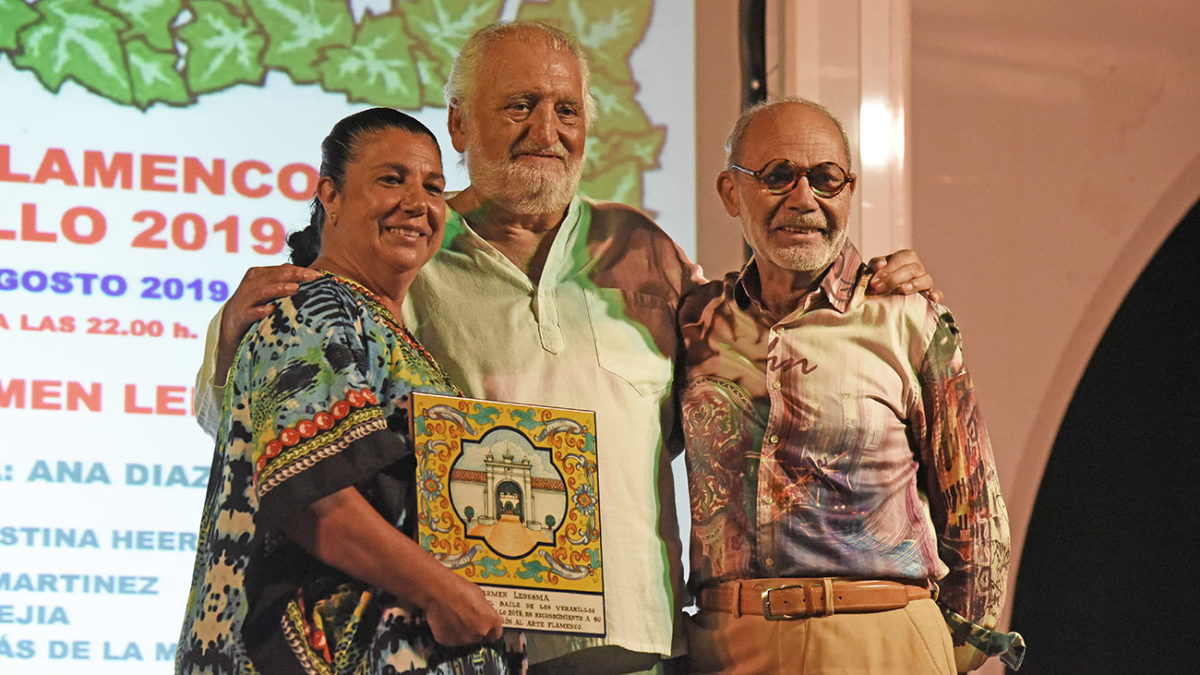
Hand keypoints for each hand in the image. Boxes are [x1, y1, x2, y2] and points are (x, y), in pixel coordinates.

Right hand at [214, 264, 321, 383]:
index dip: (301, 271)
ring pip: (263, 291)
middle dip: (295, 276)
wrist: (230, 323)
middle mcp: (251, 284)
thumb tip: (312, 276)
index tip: (318, 275)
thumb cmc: (256, 304)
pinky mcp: (240, 315)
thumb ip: (284, 281)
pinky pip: (250, 312)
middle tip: (312, 278)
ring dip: (279, 289)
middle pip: (275, 277)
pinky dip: (260, 311)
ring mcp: (245, 299)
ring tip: (295, 289)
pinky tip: (270, 310)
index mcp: (259, 274)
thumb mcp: (268, 290)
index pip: (283, 269)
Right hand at [422, 569, 504, 646]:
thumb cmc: (457, 588)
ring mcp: (462, 639)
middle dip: (475, 627)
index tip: (485, 624)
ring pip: (466, 638)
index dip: (490, 628)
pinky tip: (447, 619)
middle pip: (480, 635)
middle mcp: (478, 633)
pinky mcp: (447, 641)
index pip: (496, 633)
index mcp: (490, 621)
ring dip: (463, 630)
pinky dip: (450, 631)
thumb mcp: (480, 595)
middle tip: (467, 615)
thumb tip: (485, 613)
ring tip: (455, 615)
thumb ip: (486, 610)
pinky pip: (452, 638)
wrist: (437, 590)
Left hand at [867, 249, 943, 302]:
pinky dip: (937, 295)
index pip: (901, 259)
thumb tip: (880, 265)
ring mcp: (925, 281)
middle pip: (912, 270)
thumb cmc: (880, 277)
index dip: (888, 270)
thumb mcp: (874, 268)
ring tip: (901, 290)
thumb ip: (876, 265)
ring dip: (914, 285)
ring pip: (926, 280)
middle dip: (894, 279)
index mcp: (906, 257)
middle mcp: (918, 267)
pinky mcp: (930, 295)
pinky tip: (932, 298)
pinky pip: (938, 294)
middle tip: (879, 288)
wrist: (883, 292)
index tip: (874, 282)